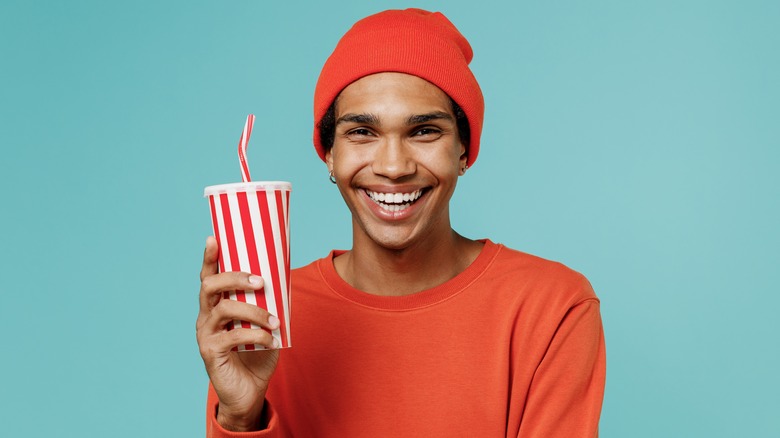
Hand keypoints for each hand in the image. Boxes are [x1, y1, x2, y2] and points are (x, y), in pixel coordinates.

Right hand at [196, 236, 280, 430]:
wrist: (249, 392)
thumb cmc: (257, 353)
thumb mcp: (266, 323)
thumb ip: (269, 303)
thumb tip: (286, 277)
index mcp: (216, 305)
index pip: (208, 276)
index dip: (209, 258)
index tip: (213, 238)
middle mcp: (206, 316)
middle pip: (210, 285)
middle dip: (235, 278)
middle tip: (261, 282)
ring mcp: (205, 334)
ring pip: (223, 308)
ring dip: (254, 311)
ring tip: (275, 320)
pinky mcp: (210, 353)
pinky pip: (232, 336)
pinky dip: (255, 334)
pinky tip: (270, 339)